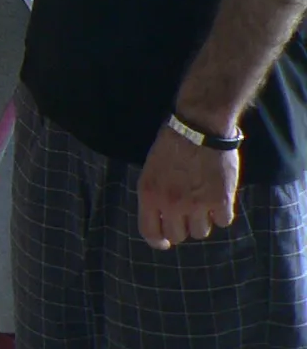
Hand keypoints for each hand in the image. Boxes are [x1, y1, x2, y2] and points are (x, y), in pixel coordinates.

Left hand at [137, 126, 238, 248]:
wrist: (199, 130)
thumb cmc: (171, 145)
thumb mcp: (150, 170)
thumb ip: (154, 195)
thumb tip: (160, 217)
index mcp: (149, 195)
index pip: (150, 232)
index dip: (158, 241)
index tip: (164, 242)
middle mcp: (171, 204)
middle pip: (178, 236)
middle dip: (182, 227)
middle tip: (187, 216)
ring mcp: (197, 205)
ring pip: (201, 232)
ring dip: (202, 221)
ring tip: (203, 204)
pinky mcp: (221, 201)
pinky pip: (223, 222)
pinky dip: (222, 214)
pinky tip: (219, 200)